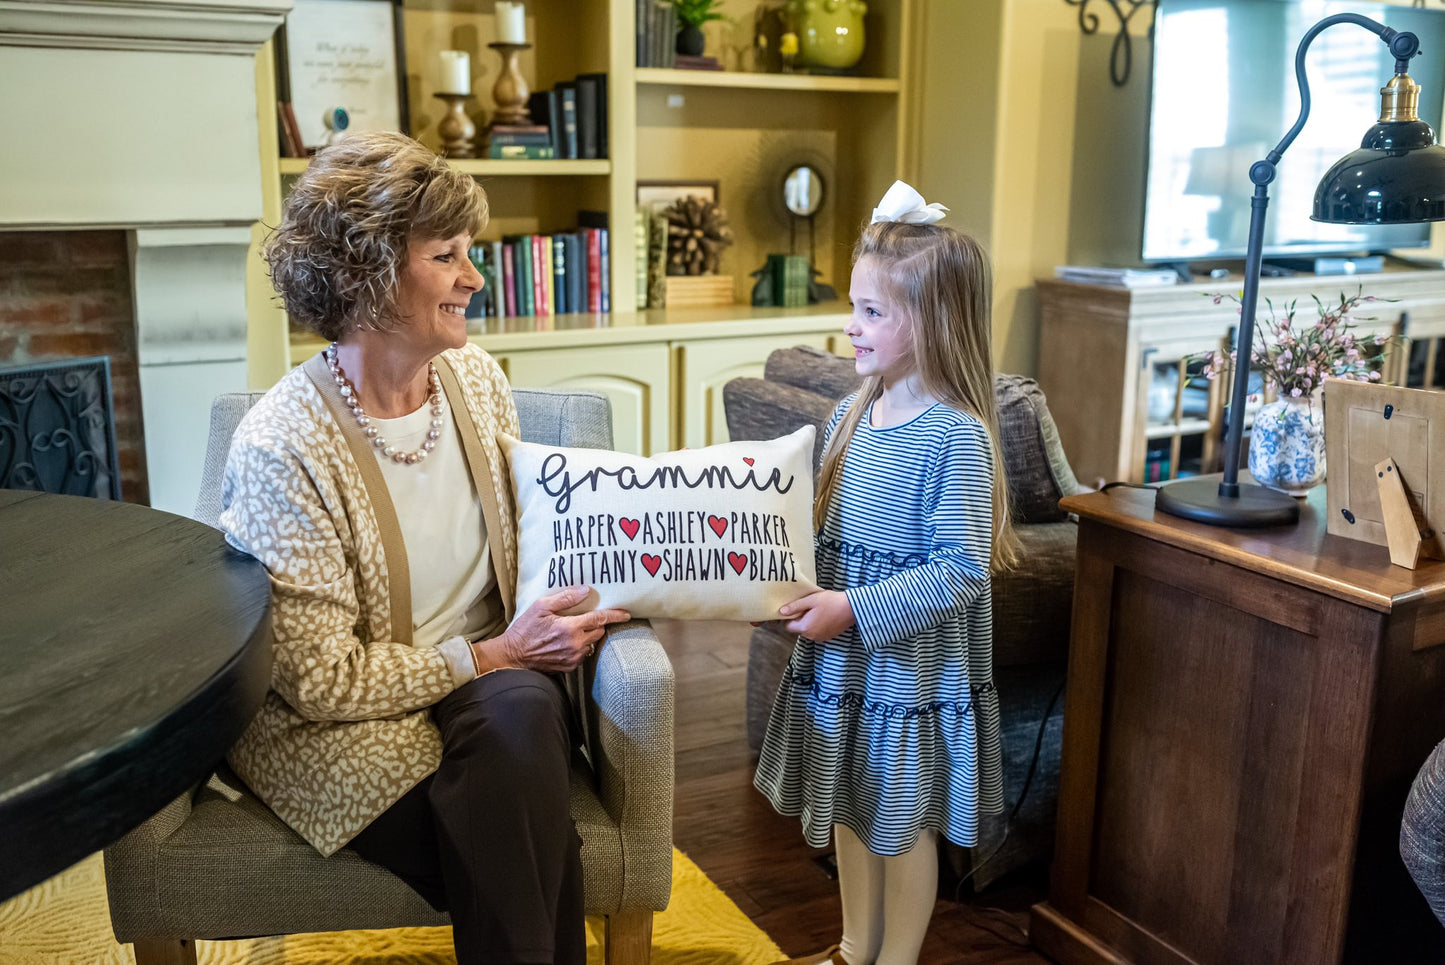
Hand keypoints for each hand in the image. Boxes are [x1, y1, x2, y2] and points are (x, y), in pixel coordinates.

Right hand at [474, 585, 630, 673]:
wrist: (513, 655)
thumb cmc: (525, 629)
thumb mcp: (541, 607)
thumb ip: (565, 598)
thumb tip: (585, 591)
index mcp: (569, 628)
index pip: (599, 619)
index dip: (615, 615)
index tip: (627, 613)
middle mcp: (575, 645)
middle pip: (598, 631)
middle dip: (597, 623)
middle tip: (588, 617)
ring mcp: (573, 658)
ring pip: (592, 643)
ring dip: (589, 635)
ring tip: (576, 629)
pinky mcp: (569, 666)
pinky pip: (583, 654)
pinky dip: (581, 646)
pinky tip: (568, 641)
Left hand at [778, 590, 854, 640]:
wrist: (852, 608)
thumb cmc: (830, 601)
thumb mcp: (811, 600)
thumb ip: (795, 607)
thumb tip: (781, 612)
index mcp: (805, 627)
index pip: (788, 626)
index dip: (788, 618)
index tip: (794, 608)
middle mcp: (812, 636)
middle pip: (798, 628)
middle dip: (800, 619)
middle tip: (806, 606)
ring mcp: (821, 638)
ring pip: (808, 630)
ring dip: (809, 622)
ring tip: (816, 610)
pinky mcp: (828, 636)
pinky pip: (817, 631)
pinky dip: (817, 625)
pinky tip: (824, 615)